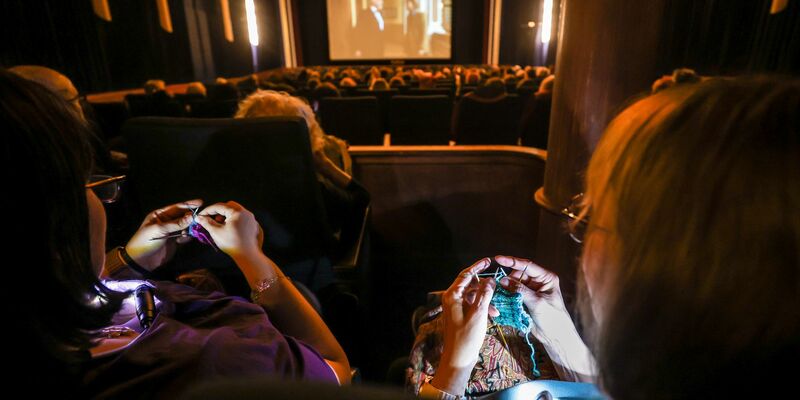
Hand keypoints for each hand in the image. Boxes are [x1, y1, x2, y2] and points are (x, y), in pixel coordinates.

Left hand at [125, 199, 201, 270]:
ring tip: (190, 231)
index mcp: (160, 215)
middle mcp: (166, 221)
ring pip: (185, 226)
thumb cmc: (146, 241)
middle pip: (182, 216)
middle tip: (199, 219)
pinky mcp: (174, 241)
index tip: (200, 202)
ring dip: (189, 228)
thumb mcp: (159, 229)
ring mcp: (171, 231)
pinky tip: (183, 239)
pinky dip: (187, 237)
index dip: (188, 205)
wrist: (141, 260)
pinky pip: (185, 236)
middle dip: (191, 217)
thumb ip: (176, 223)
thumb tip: (191, 216)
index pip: (176, 207)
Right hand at [195, 201, 261, 257]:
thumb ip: (207, 222)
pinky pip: (242, 219)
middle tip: (211, 219)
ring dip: (226, 216)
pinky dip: (234, 221)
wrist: (248, 256)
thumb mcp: (216, 232)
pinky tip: (229, 229)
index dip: (208, 210)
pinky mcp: (254, 226)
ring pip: (236, 212)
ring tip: (220, 225)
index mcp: (237, 212)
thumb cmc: (232, 243)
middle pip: (229, 206)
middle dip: (218, 211)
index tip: (200, 215)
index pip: (219, 206)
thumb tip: (199, 218)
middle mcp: (246, 213)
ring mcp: (251, 219)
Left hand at [431, 258, 495, 394]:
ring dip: (485, 300)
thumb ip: (484, 294)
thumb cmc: (466, 337)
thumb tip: (489, 280)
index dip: (478, 266)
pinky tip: (493, 315)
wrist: (458, 358)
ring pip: (473, 296)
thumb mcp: (479, 313)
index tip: (489, 260)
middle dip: (485, 287)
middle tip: (497, 287)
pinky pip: (472, 305)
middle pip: (470, 285)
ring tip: (496, 311)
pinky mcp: (459, 315)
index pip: (465, 275)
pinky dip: (482, 308)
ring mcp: (454, 307)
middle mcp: (451, 299)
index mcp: (452, 296)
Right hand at [495, 255, 571, 338]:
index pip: (527, 265)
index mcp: (545, 278)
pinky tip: (500, 299)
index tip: (499, 259)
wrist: (555, 336)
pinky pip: (512, 294)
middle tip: (498, 285)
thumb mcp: (537, 302)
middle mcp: (538, 282)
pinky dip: (506, 296)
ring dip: (506, 288)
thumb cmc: (552, 318)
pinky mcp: (525, 300)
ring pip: (513, 284)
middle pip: (518, 274)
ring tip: (498, 293)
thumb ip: (520, 290)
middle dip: (508, 279)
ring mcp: (531, 291)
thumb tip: (503, 280)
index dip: (512, 261)